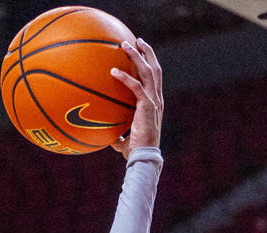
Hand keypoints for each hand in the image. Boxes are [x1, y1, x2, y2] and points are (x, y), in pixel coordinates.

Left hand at [110, 37, 162, 158]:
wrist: (142, 157)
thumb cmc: (134, 152)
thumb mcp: (124, 141)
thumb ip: (119, 136)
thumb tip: (109, 138)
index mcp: (155, 103)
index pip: (154, 78)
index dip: (149, 63)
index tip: (141, 52)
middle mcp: (157, 99)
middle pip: (155, 68)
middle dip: (146, 52)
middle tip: (136, 41)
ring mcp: (154, 101)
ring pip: (148, 71)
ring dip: (137, 56)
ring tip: (126, 44)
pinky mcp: (147, 106)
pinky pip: (136, 86)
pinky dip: (125, 77)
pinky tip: (113, 71)